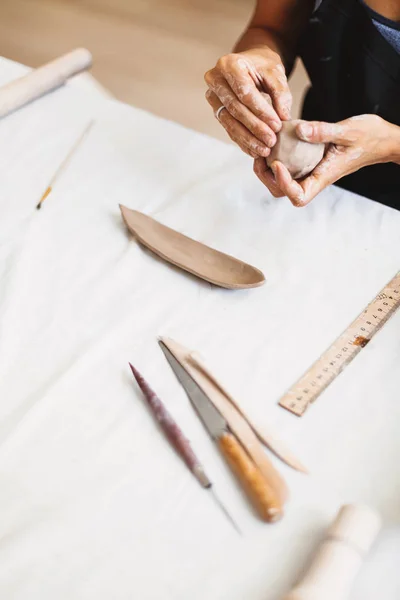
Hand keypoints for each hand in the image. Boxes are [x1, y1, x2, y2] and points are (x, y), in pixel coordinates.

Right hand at [204, 50, 291, 157]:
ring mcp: (213, 97)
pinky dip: (242, 141)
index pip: (245, 94)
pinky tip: (255, 151)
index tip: (277, 126)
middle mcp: (215, 80)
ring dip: (248, 139)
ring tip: (264, 150)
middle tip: (271, 141)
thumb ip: (281, 93)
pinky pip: (228, 129)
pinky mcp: (216, 110)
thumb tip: (284, 117)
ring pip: (230, 122)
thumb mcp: (275, 73)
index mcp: (229, 65)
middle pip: (236, 110)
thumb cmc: (263, 67)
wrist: (250, 65)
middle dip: (255, 128)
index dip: (261, 112)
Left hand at [254, 114, 399, 205]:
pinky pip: (288, 168)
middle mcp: (314, 178)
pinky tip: (273, 143)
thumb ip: (323, 131)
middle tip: (260, 158)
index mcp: (324, 178)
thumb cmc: (369, 137)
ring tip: (262, 152)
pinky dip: (276, 159)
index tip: (277, 163)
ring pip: (283, 183)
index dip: (283, 185)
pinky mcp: (309, 163)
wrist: (380, 139)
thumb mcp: (348, 130)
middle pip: (284, 193)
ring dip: (268, 171)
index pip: (298, 196)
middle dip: (268, 179)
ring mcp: (311, 172)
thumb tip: (299, 130)